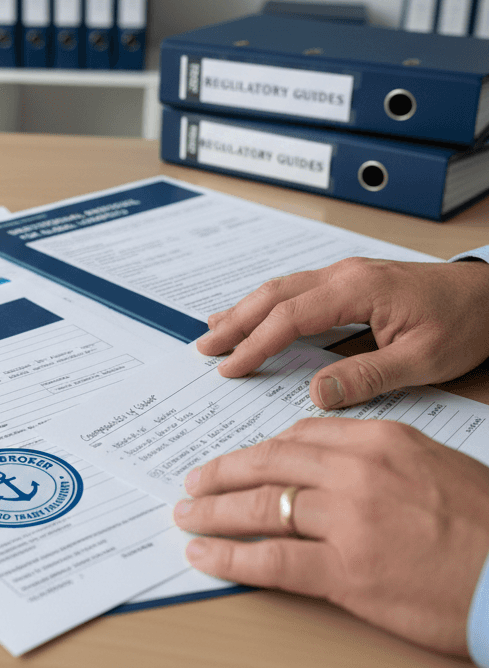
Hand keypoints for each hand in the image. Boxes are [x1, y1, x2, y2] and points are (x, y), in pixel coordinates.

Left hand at [174, 418, 488, 656]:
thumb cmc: (488, 524)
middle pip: (268, 464)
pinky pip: (273, 560)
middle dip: (221, 473)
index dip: (258, 451)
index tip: (238, 461)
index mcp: (378, 441)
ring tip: (187, 515)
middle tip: (193, 481)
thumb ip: (376, 458)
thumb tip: (329, 464)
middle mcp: (356, 472)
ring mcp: (349, 521)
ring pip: (260, 507)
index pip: (298, 437)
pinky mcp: (348, 573)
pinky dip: (230, 557)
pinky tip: (204, 555)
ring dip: (213, 511)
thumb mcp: (433, 465)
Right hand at [197, 258, 488, 409]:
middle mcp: (343, 274)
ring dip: (246, 308)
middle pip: (274, 295)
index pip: (290, 318)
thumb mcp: (423, 360)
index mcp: (356, 290)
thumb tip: (315, 394)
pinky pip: (297, 288)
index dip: (255, 344)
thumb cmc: (466, 323)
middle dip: (236, 321)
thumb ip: (367, 376)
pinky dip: (269, 303)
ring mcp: (346, 274)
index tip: (229, 366)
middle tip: (204, 346)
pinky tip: (257, 312)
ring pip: (282, 287)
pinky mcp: (351, 280)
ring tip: (216, 328)